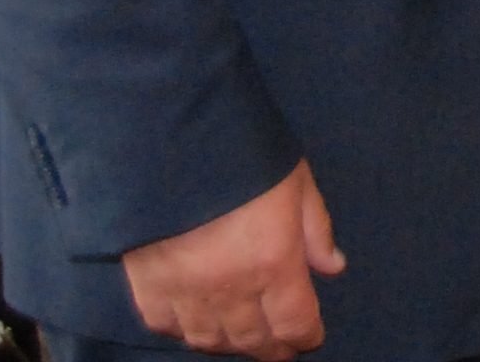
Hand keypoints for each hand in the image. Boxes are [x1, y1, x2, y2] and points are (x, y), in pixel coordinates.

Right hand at [123, 162, 342, 358]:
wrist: (169, 139)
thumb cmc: (242, 154)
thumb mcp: (296, 182)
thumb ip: (315, 230)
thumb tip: (333, 268)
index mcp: (274, 262)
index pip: (295, 322)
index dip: (307, 336)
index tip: (311, 338)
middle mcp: (230, 286)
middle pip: (254, 339)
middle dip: (272, 349)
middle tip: (282, 349)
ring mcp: (184, 291)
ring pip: (210, 340)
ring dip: (231, 346)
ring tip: (245, 341)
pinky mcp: (147, 285)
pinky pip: (167, 326)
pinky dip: (186, 332)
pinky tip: (199, 325)